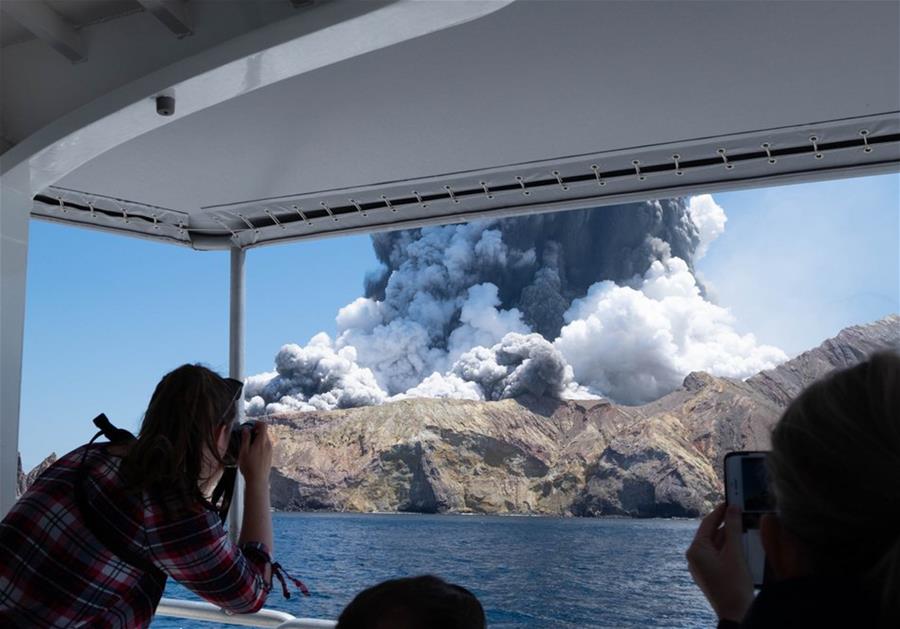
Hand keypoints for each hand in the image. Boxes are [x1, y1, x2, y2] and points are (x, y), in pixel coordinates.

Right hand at [238, 422, 272, 484]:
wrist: (258, 480)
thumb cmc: (249, 466)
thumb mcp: (244, 451)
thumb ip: (245, 438)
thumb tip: (246, 429)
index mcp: (262, 441)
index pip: (264, 425)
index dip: (256, 423)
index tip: (249, 426)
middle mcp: (268, 444)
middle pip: (264, 432)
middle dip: (255, 431)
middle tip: (246, 436)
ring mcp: (270, 450)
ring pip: (265, 439)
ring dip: (257, 439)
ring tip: (248, 445)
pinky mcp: (270, 456)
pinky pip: (266, 446)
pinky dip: (260, 445)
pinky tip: (253, 453)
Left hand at [686, 503, 753, 621]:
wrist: (736, 614)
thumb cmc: (734, 585)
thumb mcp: (735, 553)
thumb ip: (733, 528)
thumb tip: (733, 508)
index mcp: (696, 550)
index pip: (707, 523)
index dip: (720, 511)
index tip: (730, 500)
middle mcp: (694, 557)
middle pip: (711, 534)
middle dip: (726, 524)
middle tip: (740, 512)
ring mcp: (701, 567)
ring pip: (716, 545)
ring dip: (729, 537)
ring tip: (744, 526)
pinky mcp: (710, 575)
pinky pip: (718, 555)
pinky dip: (729, 548)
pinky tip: (742, 545)